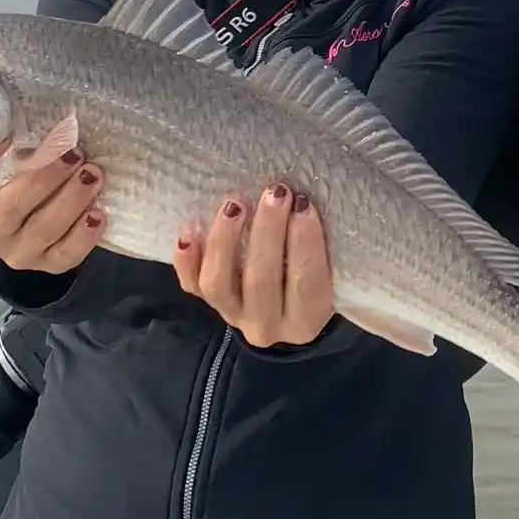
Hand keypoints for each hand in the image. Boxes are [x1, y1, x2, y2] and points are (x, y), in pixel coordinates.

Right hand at [0, 140, 106, 272]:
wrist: (43, 221)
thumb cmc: (27, 175)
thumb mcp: (14, 155)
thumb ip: (12, 133)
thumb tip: (18, 96)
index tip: (5, 135)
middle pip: (8, 208)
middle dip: (44, 179)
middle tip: (73, 153)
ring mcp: (15, 252)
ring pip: (41, 231)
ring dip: (70, 201)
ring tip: (93, 175)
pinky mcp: (45, 266)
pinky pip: (64, 256)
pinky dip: (83, 236)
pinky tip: (99, 213)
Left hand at [173, 183, 333, 348]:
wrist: (289, 307)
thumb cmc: (318, 276)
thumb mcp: (332, 269)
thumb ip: (324, 246)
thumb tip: (309, 202)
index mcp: (306, 320)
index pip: (306, 283)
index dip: (305, 241)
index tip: (303, 203)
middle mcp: (267, 325)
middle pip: (260, 281)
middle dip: (268, 232)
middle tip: (275, 193)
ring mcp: (232, 316)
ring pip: (218, 284)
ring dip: (225, 241)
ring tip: (234, 204)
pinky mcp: (208, 302)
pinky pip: (191, 284)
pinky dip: (186, 259)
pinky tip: (189, 229)